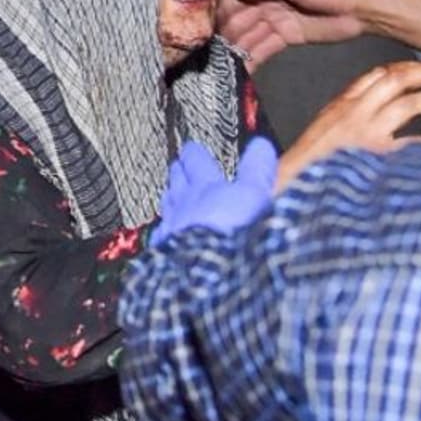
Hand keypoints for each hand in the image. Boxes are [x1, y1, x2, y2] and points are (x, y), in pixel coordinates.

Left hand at [152, 137, 277, 245]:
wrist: (205, 275)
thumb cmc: (232, 235)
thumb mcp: (254, 196)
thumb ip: (256, 170)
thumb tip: (261, 145)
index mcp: (206, 188)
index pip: (197, 162)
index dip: (194, 153)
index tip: (191, 147)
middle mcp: (183, 206)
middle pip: (176, 182)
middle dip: (178, 173)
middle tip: (177, 166)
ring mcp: (171, 231)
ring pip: (166, 207)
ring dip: (169, 199)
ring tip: (169, 194)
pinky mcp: (166, 256)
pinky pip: (160, 238)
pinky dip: (163, 233)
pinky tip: (163, 236)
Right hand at [221, 0, 368, 68]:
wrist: (362, 8)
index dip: (221, 12)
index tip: (205, 29)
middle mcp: (268, 1)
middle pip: (240, 20)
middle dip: (226, 36)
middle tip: (209, 54)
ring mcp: (277, 20)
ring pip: (250, 36)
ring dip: (236, 50)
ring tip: (220, 67)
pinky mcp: (288, 37)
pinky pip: (264, 48)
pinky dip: (253, 59)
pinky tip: (240, 71)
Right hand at [277, 61, 420, 188]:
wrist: (292, 185)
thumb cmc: (309, 164)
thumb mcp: (325, 128)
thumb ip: (349, 114)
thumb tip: (379, 108)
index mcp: (341, 105)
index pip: (376, 74)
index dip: (403, 67)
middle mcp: (354, 114)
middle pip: (394, 80)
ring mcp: (366, 134)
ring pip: (406, 105)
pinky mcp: (376, 157)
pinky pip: (412, 144)